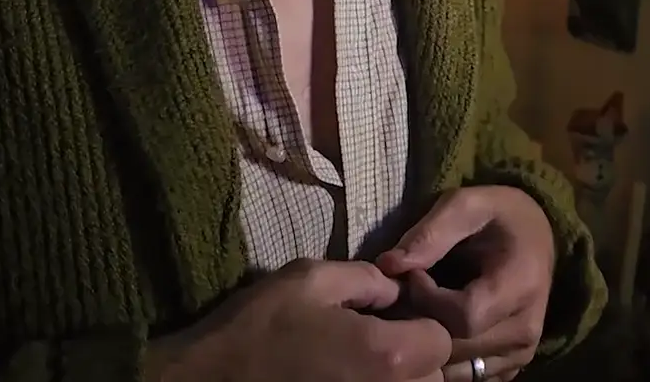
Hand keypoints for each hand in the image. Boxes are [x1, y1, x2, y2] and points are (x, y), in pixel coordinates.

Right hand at [144, 259, 452, 381]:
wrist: (209, 381)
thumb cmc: (259, 328)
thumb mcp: (311, 279)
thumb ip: (368, 278)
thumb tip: (396, 290)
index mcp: (387, 355)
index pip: (440, 340)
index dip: (420, 323)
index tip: (394, 317)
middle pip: (431, 376)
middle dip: (414, 356)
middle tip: (377, 341)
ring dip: (398, 379)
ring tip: (359, 364)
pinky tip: (342, 378)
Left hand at [376, 186, 556, 381]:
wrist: (535, 237)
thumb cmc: (499, 216)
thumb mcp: (467, 204)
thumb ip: (430, 233)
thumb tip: (388, 266)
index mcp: (521, 285)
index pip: (462, 317)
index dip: (427, 299)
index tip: (413, 274)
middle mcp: (526, 328)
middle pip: (457, 348)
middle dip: (421, 323)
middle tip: (407, 296)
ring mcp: (520, 353)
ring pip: (457, 369)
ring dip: (428, 345)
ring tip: (420, 312)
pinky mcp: (511, 366)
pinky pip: (466, 377)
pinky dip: (443, 360)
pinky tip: (435, 330)